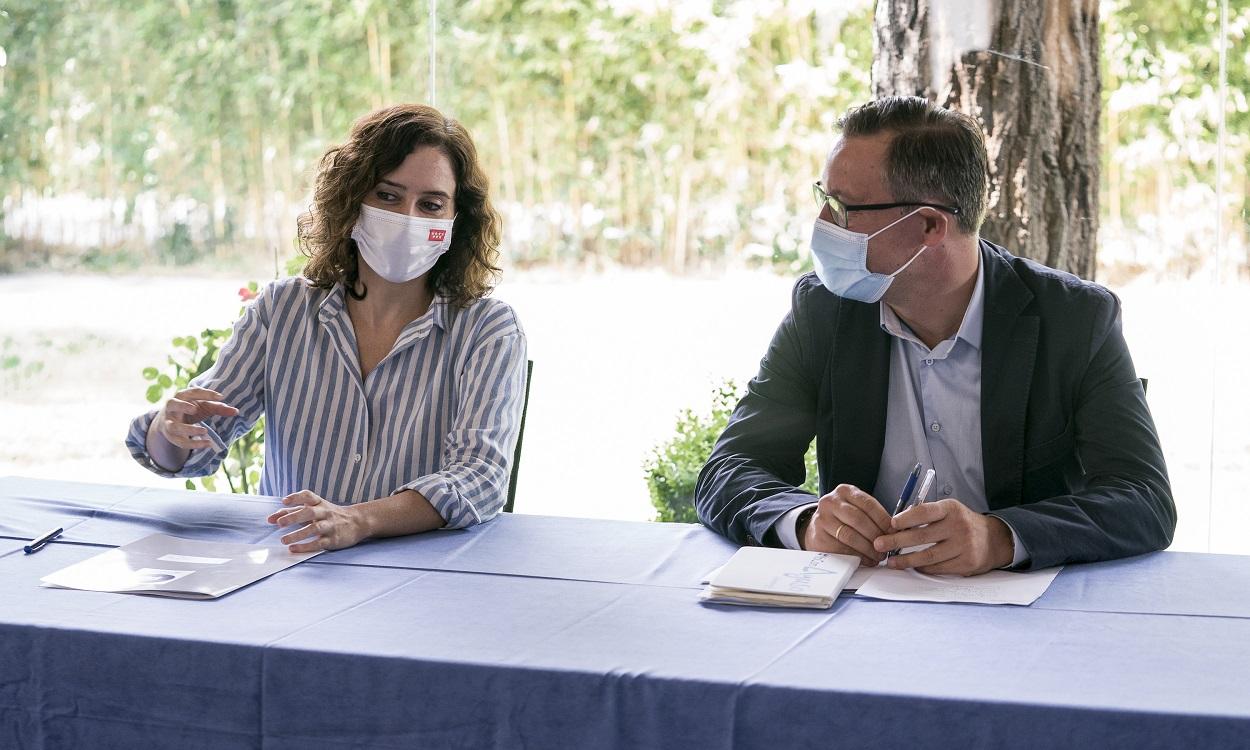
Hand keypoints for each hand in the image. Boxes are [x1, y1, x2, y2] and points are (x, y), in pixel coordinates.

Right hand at [154, 387, 237, 449]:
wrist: (168, 422)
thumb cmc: (189, 410)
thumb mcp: (203, 406)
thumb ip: (218, 407)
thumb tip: (236, 411)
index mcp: (181, 396)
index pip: (192, 392)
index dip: (206, 394)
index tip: (221, 397)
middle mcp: (171, 407)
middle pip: (172, 404)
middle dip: (182, 406)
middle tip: (195, 409)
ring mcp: (168, 422)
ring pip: (174, 427)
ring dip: (189, 430)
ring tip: (204, 431)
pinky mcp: (171, 436)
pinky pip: (180, 442)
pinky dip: (194, 444)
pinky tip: (208, 444)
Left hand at [267, 490, 368, 552]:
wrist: (358, 522)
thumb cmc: (330, 515)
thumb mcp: (316, 509)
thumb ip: (294, 511)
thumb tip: (272, 517)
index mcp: (320, 503)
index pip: (308, 496)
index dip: (296, 497)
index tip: (284, 501)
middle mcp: (325, 512)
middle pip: (309, 512)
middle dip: (294, 517)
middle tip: (279, 523)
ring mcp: (330, 526)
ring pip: (314, 528)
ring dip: (298, 534)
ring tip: (283, 540)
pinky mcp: (333, 539)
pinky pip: (319, 543)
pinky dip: (306, 546)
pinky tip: (294, 549)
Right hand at [800, 484, 891, 566]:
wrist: (818, 527)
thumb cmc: (843, 518)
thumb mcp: (856, 507)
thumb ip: (873, 515)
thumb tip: (894, 531)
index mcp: (845, 491)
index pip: (868, 504)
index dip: (883, 520)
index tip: (893, 532)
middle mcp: (831, 502)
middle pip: (858, 520)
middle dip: (876, 535)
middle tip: (886, 547)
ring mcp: (822, 520)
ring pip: (850, 536)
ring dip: (867, 549)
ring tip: (878, 555)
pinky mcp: (819, 537)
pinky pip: (841, 549)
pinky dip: (856, 556)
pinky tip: (865, 559)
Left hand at [872, 498, 1013, 575]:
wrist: (994, 540)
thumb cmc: (961, 523)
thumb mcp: (948, 511)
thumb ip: (926, 515)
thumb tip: (896, 525)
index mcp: (951, 509)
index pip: (925, 512)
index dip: (906, 518)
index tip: (890, 524)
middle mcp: (958, 526)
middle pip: (922, 536)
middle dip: (897, 541)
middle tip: (879, 544)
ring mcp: (964, 546)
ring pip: (928, 556)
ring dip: (906, 560)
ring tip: (891, 562)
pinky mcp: (966, 563)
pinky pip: (938, 568)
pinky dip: (923, 568)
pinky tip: (912, 567)